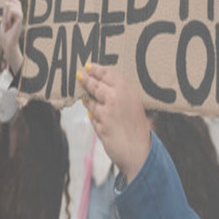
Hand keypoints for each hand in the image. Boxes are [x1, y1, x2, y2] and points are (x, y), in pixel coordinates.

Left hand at [0, 0, 23, 74]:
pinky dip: (9, 17)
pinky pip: (13, 11)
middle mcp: (19, 10)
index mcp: (14, 9)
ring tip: (7, 23)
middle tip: (5, 17)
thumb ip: (6, 6)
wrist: (8, 43)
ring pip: (10, 5)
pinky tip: (10, 23)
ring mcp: (20, 15)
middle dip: (5, 3)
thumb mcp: (4, 16)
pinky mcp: (21, 19)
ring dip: (5, 14)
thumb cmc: (6, 31)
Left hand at [77, 62, 150, 180]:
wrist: (140, 152)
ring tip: (84, 96)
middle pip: (95, 85)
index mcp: (127, 92)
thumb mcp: (135, 107)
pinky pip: (92, 117)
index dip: (97, 69)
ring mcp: (106, 113)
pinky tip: (92, 114)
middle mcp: (115, 99)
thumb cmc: (140, 130)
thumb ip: (122, 97)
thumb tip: (105, 88)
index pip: (108, 75)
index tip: (88, 66)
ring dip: (87, 99)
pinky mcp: (99, 125)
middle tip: (79, 75)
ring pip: (91, 102)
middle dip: (86, 80)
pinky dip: (92, 116)